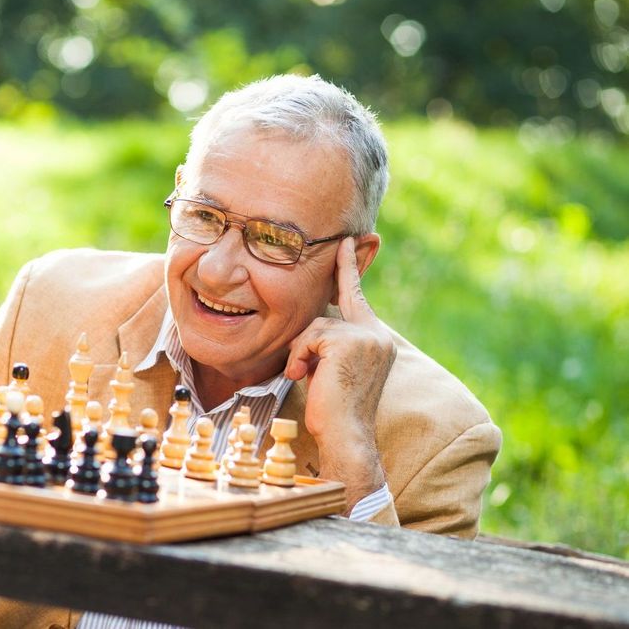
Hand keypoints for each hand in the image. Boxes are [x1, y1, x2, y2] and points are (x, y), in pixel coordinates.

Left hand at [284, 237, 395, 508]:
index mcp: (375, 338)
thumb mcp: (331, 367)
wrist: (345, 437)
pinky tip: (304, 378)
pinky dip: (298, 358)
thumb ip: (328, 342)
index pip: (355, 295)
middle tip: (307, 373)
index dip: (348, 267)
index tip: (346, 239)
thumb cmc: (332, 409)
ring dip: (300, 355)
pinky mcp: (349, 342)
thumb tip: (312, 326)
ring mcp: (366, 337)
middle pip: (322, 317)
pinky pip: (307, 338)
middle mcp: (376, 334)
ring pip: (312, 327)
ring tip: (307, 379)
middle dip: (306, 344)